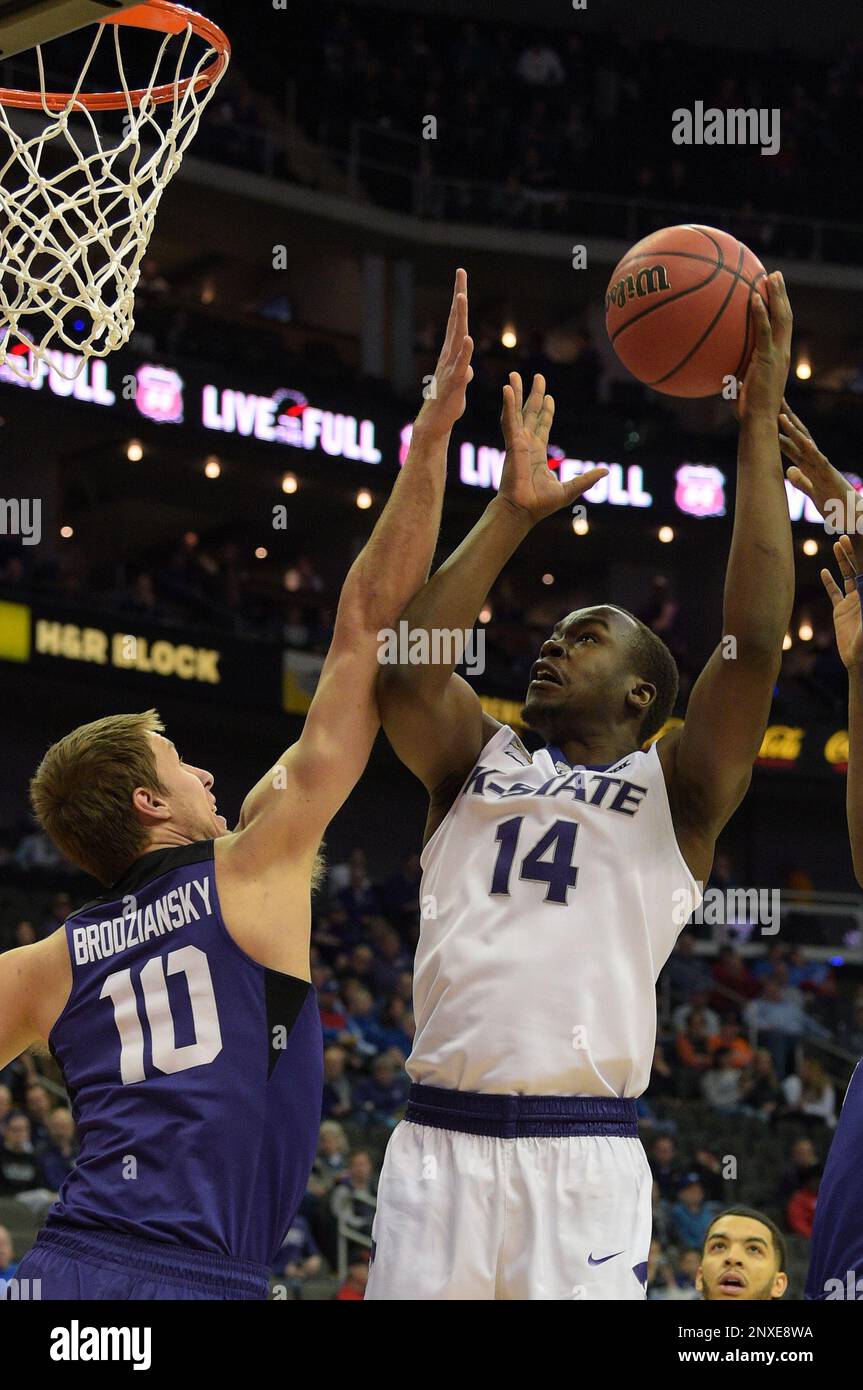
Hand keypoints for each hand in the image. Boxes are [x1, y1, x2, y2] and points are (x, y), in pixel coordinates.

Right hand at [413, 268, 473, 438]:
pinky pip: (460, 365)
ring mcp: (450, 366)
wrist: (436, 422)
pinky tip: (468, 339)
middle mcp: (449, 354)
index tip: (461, 276)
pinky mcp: (454, 383)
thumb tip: (468, 366)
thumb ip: (464, 370)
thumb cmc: (448, 401)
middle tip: (460, 273)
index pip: (457, 320)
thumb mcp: (460, 382)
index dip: (460, 299)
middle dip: (458, 296)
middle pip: (456, 321)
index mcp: (452, 351)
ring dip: (458, 318)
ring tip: (461, 297)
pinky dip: (464, 353)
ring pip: (456, 338)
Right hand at [498, 371, 606, 524]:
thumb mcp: (570, 489)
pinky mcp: (513, 444)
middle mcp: (527, 444)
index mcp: (538, 453)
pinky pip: (509, 421)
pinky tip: (508, 389)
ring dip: (516, 392)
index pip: (542, 426)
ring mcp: (518, 443)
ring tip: (514, 375)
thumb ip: (586, 479)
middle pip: (530, 413)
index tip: (549, 396)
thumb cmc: (540, 504)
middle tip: (537, 377)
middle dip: (534, 394)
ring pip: (517, 412)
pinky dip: (508, 404)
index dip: (546, 411)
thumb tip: (605, 471)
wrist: (523, 511)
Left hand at [737, 271, 791, 422]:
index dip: (780, 306)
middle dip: (782, 294)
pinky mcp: (769, 359)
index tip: (773, 290)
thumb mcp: (741, 383)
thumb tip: (714, 363)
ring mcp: (778, 355)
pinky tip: (754, 297)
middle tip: (775, 275)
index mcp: (778, 356)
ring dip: (777, 295)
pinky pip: (764, 331)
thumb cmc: (747, 408)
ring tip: (771, 276)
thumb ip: (734, 370)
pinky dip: (761, 313)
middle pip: (786, 315)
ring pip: (781, 318)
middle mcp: (782, 352)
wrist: (757, 421)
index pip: (782, 326)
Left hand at [780, 401, 862, 566]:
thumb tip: (790, 470)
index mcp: (811, 466)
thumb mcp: (812, 493)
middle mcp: (816, 462)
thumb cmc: (835, 506)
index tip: (768, 417)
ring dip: (793, 431)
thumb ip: (802, 482)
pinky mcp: (830, 475)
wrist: (854, 517)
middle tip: (773, 402)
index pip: (793, 445)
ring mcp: (823, 467)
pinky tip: (802, 441)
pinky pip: (820, 461)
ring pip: (806, 445)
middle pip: (799, 437)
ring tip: (780, 416)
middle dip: (786, 420)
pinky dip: (811, 451)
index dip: (780, 432)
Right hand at [821, 536, 862, 669]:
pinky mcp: (841, 611)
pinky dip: (829, 583)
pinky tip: (824, 571)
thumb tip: (862, 586)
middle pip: (858, 568)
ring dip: (842, 561)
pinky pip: (834, 593)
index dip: (862, 558)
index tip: (860, 541)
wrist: (859, 660)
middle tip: (847, 537)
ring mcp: (852, 602)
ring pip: (847, 576)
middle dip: (853, 553)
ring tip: (838, 544)